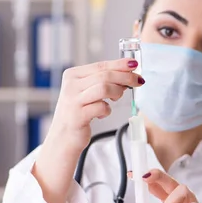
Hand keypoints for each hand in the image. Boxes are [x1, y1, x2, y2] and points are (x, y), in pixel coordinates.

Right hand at [33, 59, 142, 202]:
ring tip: (117, 98)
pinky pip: (101, 107)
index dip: (120, 64)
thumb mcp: (86, 93)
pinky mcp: (78, 116)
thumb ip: (102, 81)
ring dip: (117, 92)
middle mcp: (71, 85)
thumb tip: (127, 73)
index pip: (101, 65)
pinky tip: (103, 113)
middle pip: (105, 75)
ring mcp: (73, 100)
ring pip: (104, 88)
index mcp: (72, 75)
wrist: (63, 138)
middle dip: (125, 77)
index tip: (135, 65)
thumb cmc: (78, 114)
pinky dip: (107, 110)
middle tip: (138, 81)